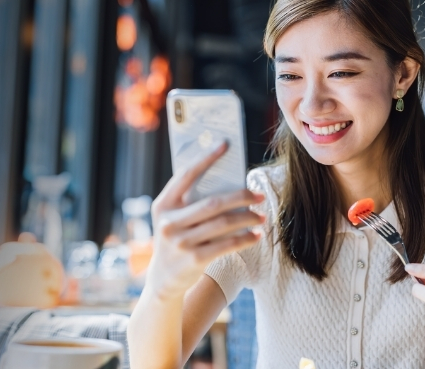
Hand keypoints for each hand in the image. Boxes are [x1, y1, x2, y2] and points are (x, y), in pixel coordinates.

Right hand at [146, 141, 263, 298]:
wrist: (163, 279)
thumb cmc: (176, 239)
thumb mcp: (173, 219)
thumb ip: (189, 201)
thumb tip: (227, 180)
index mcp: (163, 205)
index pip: (186, 175)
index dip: (206, 158)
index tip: (225, 145)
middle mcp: (169, 222)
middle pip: (213, 203)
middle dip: (240, 196)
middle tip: (259, 195)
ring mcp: (181, 242)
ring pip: (223, 223)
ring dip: (247, 218)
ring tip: (261, 216)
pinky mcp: (194, 259)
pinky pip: (226, 244)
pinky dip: (245, 238)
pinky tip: (256, 234)